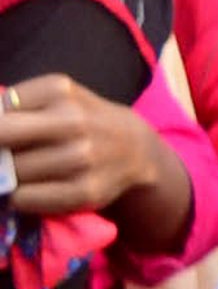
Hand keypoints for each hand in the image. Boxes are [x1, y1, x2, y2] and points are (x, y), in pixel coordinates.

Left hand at [0, 75, 192, 254]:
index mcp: (59, 90)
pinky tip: (36, 188)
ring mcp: (82, 157)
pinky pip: (24, 199)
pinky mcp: (85, 191)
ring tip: (27, 170)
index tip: (9, 132)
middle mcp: (74, 120)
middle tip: (7, 155)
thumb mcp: (53, 97)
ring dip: (9, 176)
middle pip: (1, 137)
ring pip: (10, 173)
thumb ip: (13, 106)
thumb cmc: (79, 120)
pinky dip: (21, 196)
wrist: (134, 149)